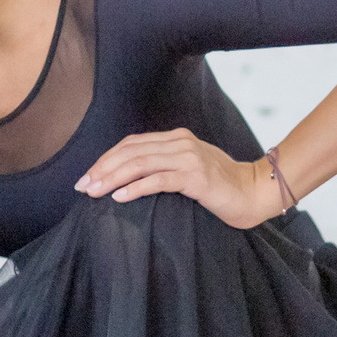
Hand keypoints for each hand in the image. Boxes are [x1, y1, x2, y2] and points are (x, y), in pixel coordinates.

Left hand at [74, 128, 282, 227]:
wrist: (254, 193)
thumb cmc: (219, 188)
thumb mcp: (187, 170)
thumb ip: (163, 166)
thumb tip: (127, 178)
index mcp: (176, 138)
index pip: (131, 144)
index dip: (106, 159)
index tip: (87, 177)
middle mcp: (180, 142)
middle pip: (130, 152)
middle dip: (102, 168)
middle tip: (82, 186)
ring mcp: (188, 157)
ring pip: (140, 164)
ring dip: (112, 178)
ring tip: (94, 191)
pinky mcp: (196, 176)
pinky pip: (158, 180)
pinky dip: (135, 188)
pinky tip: (118, 197)